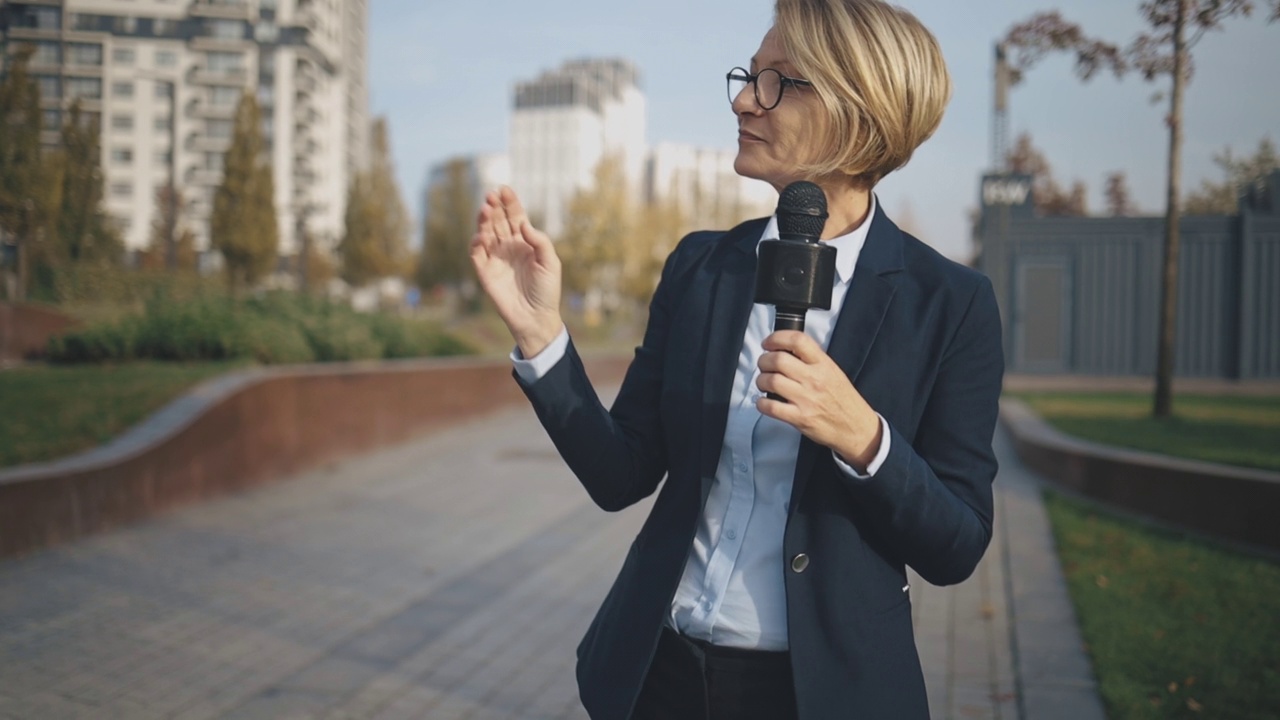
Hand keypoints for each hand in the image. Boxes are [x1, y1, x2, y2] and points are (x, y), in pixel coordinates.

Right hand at [470, 186, 563, 356]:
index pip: (514, 217)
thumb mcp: (551, 263)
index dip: (509, 203)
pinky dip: (476, 243)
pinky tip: (482, 235)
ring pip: (485, 233)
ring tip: (484, 208)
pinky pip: (477, 254)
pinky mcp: (485, 272)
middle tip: (491, 195)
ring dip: (483, 220)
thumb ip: (540, 242)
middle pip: (498, 221)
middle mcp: (508, 247)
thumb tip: (523, 224)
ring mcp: (496, 258)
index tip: (504, 189)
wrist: (536, 317)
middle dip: (494, 207)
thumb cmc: (547, 290)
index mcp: (525, 242)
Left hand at [756, 331, 882, 470]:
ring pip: (771, 381)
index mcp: (823, 364)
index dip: (776, 338)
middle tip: (763, 365)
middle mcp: (814, 379)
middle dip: (763, 361)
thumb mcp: (833, 371)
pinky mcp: (800, 418)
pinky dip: (761, 403)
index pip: (797, 340)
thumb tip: (786, 349)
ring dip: (761, 381)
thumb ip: (812, 359)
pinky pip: (771, 407)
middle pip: (778, 360)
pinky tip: (764, 402)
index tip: (768, 343)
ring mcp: (807, 399)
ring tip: (764, 383)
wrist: (856, 427)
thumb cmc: (844, 400)